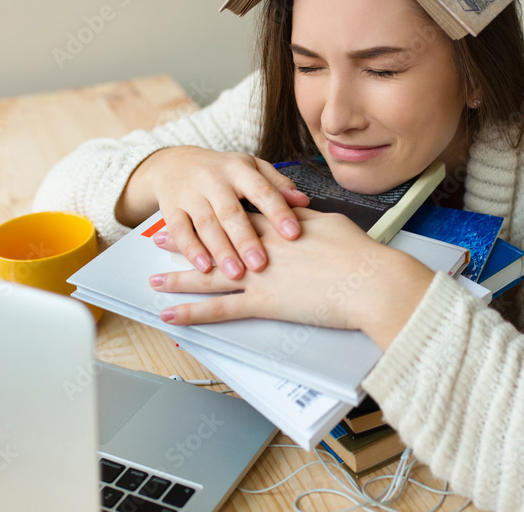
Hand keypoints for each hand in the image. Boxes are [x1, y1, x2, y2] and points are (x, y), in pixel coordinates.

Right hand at [116, 147, 309, 279]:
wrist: (175, 163)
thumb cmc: (223, 170)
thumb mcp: (251, 168)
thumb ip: (277, 185)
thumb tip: (304, 202)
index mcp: (240, 169)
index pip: (262, 190)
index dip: (278, 212)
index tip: (293, 234)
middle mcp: (214, 180)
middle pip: (231, 211)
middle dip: (246, 239)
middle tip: (261, 264)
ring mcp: (190, 194)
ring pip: (206, 224)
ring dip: (221, 250)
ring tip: (236, 272)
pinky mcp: (171, 209)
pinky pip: (180, 231)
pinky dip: (191, 250)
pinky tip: (204, 267)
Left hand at [150, 209, 435, 349]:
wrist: (370, 280)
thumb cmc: (359, 255)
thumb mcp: (331, 225)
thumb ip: (307, 220)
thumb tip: (297, 214)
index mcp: (279, 226)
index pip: (240, 217)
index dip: (217, 215)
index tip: (200, 210)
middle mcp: (262, 247)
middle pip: (216, 241)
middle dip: (187, 240)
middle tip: (162, 240)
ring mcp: (259, 275)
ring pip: (209, 276)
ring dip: (179, 278)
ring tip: (154, 278)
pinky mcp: (264, 302)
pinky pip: (219, 310)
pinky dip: (192, 313)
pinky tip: (170, 314)